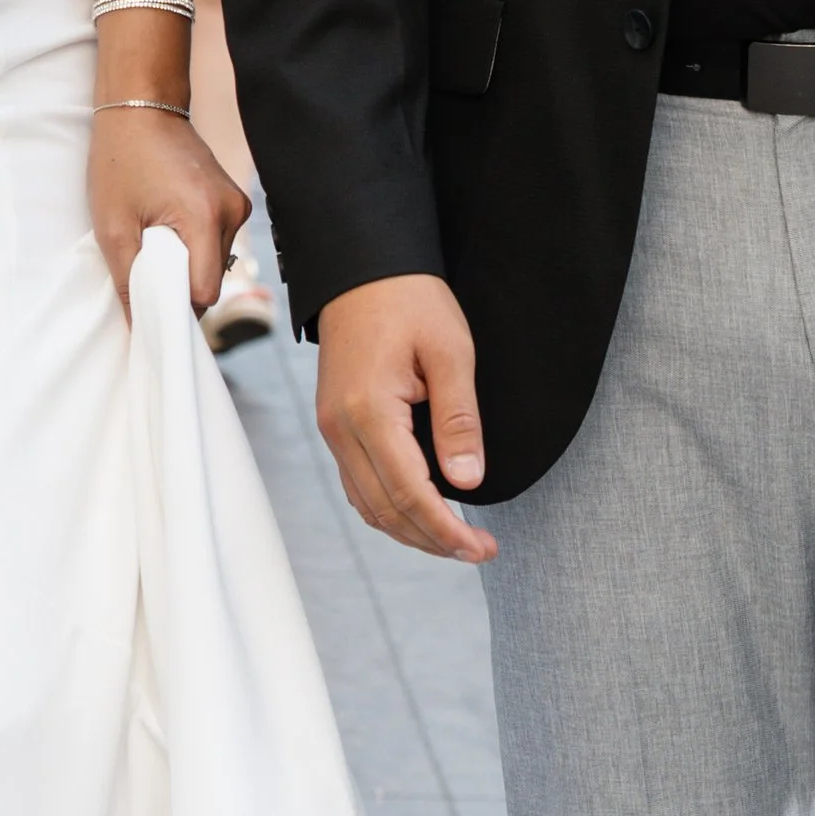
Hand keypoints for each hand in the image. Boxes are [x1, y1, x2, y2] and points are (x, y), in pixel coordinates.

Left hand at [88, 106, 250, 314]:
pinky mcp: (234, 198)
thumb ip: (128, 283)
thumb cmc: (120, 162)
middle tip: (144, 265)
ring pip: (216, 262)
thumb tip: (138, 330)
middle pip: (212, 280)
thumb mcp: (113, 228)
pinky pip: (217, 241)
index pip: (204, 292)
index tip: (150, 303)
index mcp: (204, 217)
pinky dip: (195, 245)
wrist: (141, 107)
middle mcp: (231, 211)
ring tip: (155, 239)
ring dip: (188, 264)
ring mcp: (237, 203)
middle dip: (180, 284)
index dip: (176, 305)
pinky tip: (169, 226)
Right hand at [316, 273, 496, 563]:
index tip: (483, 548)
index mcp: (368, 412)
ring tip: (455, 539)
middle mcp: (339, 428)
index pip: (409, 494)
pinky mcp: (333, 423)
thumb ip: (459, 419)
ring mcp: (331, 427)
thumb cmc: (408, 298)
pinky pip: (357, 483)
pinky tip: (419, 509)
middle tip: (479, 550)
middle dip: (432, 540)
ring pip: (367, 504)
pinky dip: (388, 508)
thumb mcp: (450, 350)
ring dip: (409, 530)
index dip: (447, 530)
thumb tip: (467, 481)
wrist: (360, 265)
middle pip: (385, 511)